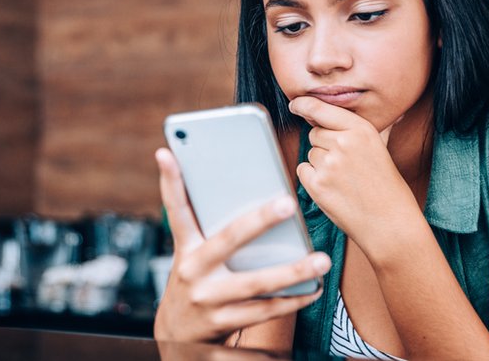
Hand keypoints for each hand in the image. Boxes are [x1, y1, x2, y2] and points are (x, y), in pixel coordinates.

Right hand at [152, 148, 330, 343]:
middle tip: (288, 203)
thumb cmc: (195, 283)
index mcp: (184, 248)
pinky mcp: (223, 323)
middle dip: (259, 221)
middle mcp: (192, 270)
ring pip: (255, 283)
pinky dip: (292, 300)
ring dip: (292, 271)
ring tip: (321, 261)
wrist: (176, 336)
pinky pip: (265, 310)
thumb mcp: (191, 255)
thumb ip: (209, 227)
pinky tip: (313, 289)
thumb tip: (238, 191)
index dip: (170, 180)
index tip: (167, 152)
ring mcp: (207, 299)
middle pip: (228, 240)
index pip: (176, 209)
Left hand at [288, 96, 420, 251]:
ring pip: (311, 154)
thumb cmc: (385, 186)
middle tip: (346, 165)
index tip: (296, 105)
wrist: (391, 222)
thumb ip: (350, 131)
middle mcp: (344, 142)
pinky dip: (313, 179)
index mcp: (361, 130)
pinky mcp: (317, 185)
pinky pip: (303, 170)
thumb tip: (317, 117)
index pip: (321, 108)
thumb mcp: (375, 147)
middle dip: (324, 145)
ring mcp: (329, 164)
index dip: (304, 105)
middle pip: (314, 133)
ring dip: (321, 164)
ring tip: (345, 180)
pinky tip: (334, 189)